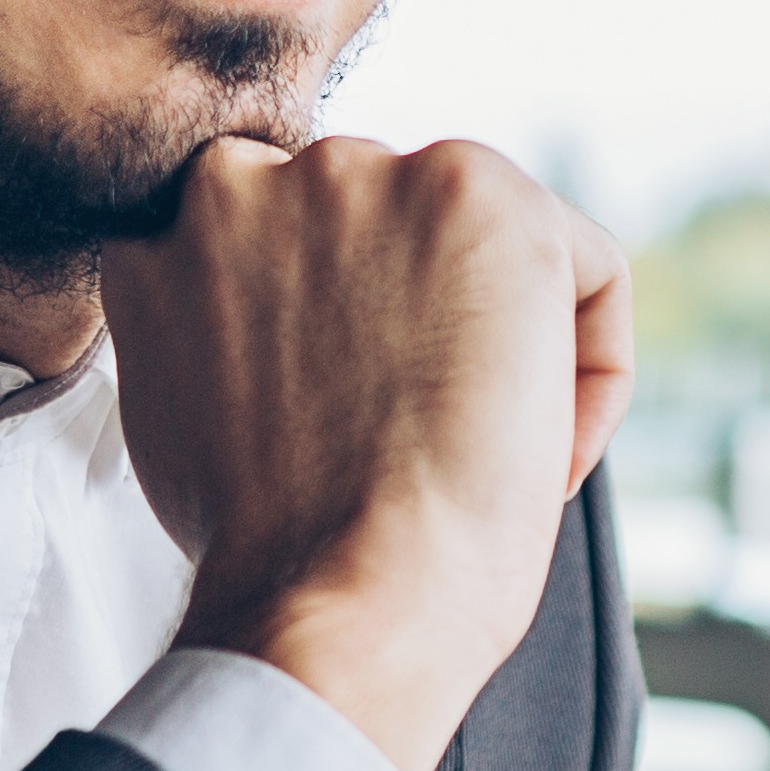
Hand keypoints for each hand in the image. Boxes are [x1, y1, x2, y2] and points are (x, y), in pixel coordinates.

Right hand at [106, 136, 631, 770]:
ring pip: (487, 253)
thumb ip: (229, 329)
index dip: (342, 345)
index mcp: (176, 225)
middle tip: (419, 446)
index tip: (359, 421)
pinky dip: (593, 371)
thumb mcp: (193, 409)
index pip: (293, 245)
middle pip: (390, 239)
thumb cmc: (272, 551)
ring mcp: (368, 176)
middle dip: (419, 335)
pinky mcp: (481, 195)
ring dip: (501, 349)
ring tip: (476, 458)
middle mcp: (257, 173)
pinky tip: (542, 454)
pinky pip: (590, 272)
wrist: (338, 597)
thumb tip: (291, 325)